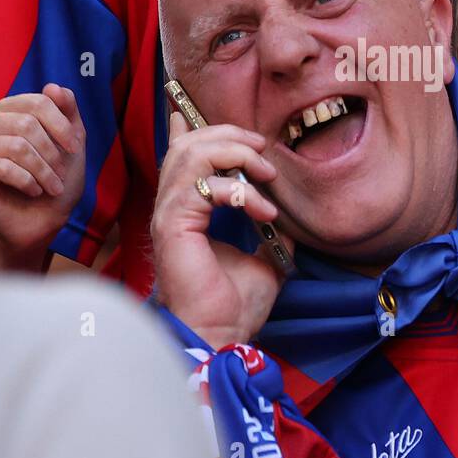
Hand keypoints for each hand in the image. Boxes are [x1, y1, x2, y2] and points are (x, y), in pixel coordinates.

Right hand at [0, 84, 85, 255]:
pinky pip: (3, 168)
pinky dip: (27, 181)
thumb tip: (52, 86)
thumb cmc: (55, 179)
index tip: (74, 148)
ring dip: (43, 171)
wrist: (39, 221)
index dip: (61, 125)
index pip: (37, 102)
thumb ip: (67, 111)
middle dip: (51, 153)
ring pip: (16, 146)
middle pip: (26, 124)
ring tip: (51, 187)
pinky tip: (33, 191)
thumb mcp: (71, 143)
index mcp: (9, 109)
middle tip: (61, 175)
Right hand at [151, 113, 292, 348]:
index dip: (196, 126)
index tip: (230, 121)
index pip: (182, 153)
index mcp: (187, 210)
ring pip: (190, 154)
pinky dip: (238, 190)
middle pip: (188, 143)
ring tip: (265, 174)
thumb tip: (289, 216)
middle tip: (263, 150)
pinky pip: (200, 185)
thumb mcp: (265, 259)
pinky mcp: (173, 225)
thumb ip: (269, 232)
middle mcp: (172, 207)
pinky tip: (262, 210)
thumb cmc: (234, 306)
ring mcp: (168, 215)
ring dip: (235, 154)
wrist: (221, 336)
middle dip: (229, 135)